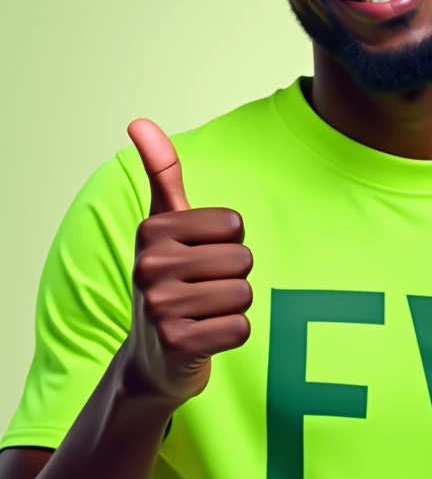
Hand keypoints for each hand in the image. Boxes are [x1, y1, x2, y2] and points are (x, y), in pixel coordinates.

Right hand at [122, 118, 251, 405]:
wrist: (151, 357)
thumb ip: (161, 173)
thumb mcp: (163, 225)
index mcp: (151, 231)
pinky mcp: (178, 344)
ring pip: (244, 293)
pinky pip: (242, 328)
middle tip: (202, 290)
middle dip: (232, 276)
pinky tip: (206, 336)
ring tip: (203, 312)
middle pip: (242, 259)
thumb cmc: (167, 280)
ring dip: (233, 306)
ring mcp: (161, 308)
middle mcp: (150, 266)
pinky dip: (232, 334)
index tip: (199, 257)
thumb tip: (139, 121)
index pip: (234, 224)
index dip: (228, 243)